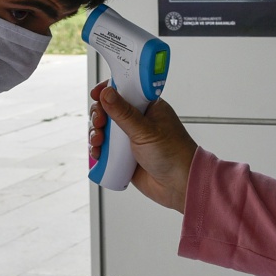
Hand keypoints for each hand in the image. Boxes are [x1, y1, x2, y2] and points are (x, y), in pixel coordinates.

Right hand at [89, 82, 198, 212]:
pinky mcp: (124, 155)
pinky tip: (98, 154)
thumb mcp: (146, 130)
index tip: (96, 94)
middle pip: (109, 109)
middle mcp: (138, 120)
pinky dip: (98, 149)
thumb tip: (107, 93)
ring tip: (98, 142)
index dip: (108, 90)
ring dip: (96, 133)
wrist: (179, 185)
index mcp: (148, 107)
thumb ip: (124, 112)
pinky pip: (106, 148)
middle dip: (99, 115)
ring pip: (105, 129)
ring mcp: (130, 138)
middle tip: (99, 123)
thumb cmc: (173, 154)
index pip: (125, 90)